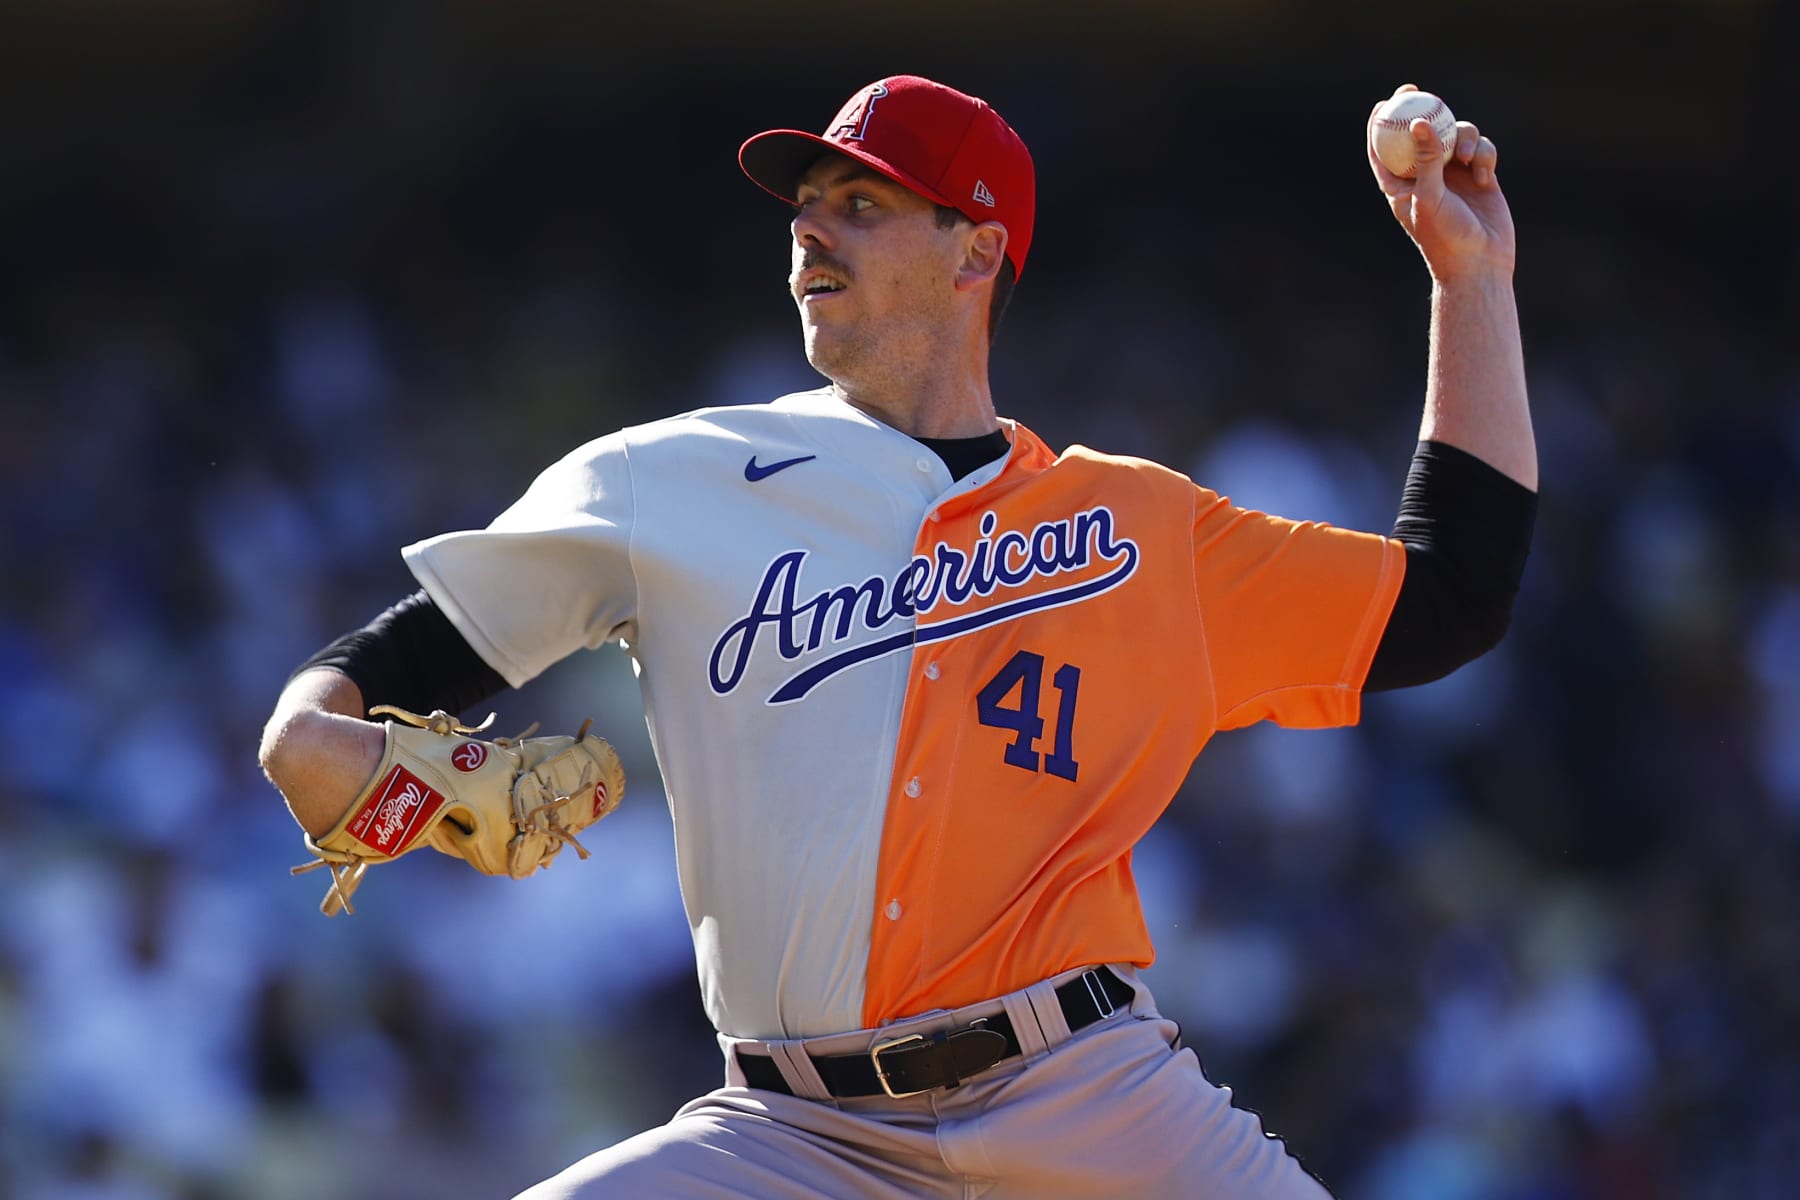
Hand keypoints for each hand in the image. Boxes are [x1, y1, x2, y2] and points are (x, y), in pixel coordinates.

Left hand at [1368, 85, 1514, 282]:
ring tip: (1463, 156)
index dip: (1381, 125)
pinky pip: (1482, 149)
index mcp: (1401, 186)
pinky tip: (1484, 175)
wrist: (1480, 263)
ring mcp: (1455, 176)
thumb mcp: (1429, 196)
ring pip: (1455, 136)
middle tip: (1417, 91)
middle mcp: (1427, 177)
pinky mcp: (1481, 177)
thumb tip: (1420, 122)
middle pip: (1421, 134)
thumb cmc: (1444, 237)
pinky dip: (1483, 154)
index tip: (1384, 102)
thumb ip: (1424, 159)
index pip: (1384, 151)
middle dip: (1421, 110)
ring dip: (1462, 137)